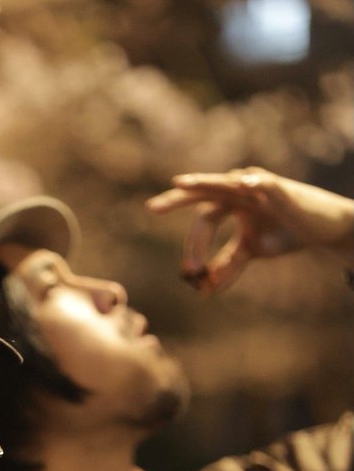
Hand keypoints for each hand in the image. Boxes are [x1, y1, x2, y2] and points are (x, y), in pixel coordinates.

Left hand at [147, 167, 353, 292]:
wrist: (320, 229)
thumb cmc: (285, 233)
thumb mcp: (251, 251)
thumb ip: (227, 264)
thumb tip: (205, 287)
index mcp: (230, 205)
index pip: (202, 221)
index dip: (194, 247)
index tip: (190, 273)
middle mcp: (239, 192)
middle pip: (203, 195)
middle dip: (176, 200)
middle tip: (151, 208)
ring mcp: (257, 187)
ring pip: (225, 183)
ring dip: (203, 183)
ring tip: (182, 183)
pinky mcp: (280, 189)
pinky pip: (265, 183)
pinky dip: (254, 183)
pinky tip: (242, 183)